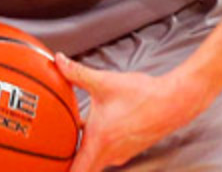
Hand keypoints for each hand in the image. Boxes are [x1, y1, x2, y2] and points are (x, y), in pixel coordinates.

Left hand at [55, 53, 205, 171]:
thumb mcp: (104, 81)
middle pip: (83, 167)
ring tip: (69, 138)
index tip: (47, 167)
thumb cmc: (142, 95)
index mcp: (99, 142)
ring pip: (95, 159)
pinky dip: (96, 145)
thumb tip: (57, 61)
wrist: (173, 102)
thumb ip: (77, 73)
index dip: (58, 171)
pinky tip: (93, 127)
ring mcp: (121, 154)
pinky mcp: (129, 148)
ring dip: (82, 151)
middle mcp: (109, 154)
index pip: (75, 171)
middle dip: (67, 161)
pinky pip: (106, 152)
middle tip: (53, 152)